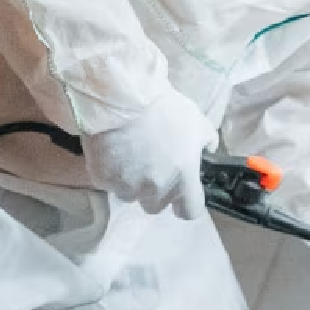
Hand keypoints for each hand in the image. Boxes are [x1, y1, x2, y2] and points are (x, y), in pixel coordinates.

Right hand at [81, 91, 217, 220]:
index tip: (182, 192)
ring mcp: (126, 188)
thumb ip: (206, 142)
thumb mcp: (197, 121)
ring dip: (131, 182)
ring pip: (130, 195)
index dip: (186, 203)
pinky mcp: (102, 180)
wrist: (123, 97)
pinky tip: (111, 150)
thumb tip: (207, 150)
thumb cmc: (164, 108)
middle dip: (155, 190)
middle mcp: (155, 190)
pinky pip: (108, 183)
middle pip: (156, 205)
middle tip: (151, 165)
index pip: (190, 212)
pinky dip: (110, 171)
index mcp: (182, 180)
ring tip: (128, 155)